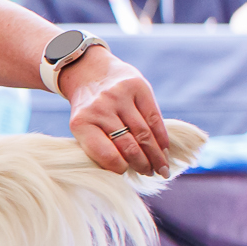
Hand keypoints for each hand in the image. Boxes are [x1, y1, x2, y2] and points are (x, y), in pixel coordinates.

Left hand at [57, 49, 172, 177]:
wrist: (90, 72)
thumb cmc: (88, 109)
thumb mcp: (84, 126)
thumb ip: (100, 145)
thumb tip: (126, 173)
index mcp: (81, 123)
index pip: (106, 154)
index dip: (120, 168)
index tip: (127, 173)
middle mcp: (100, 108)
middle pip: (129, 145)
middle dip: (143, 164)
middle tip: (150, 174)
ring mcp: (119, 96)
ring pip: (144, 133)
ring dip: (156, 155)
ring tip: (162, 168)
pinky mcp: (137, 86)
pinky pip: (154, 117)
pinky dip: (162, 137)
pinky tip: (165, 149)